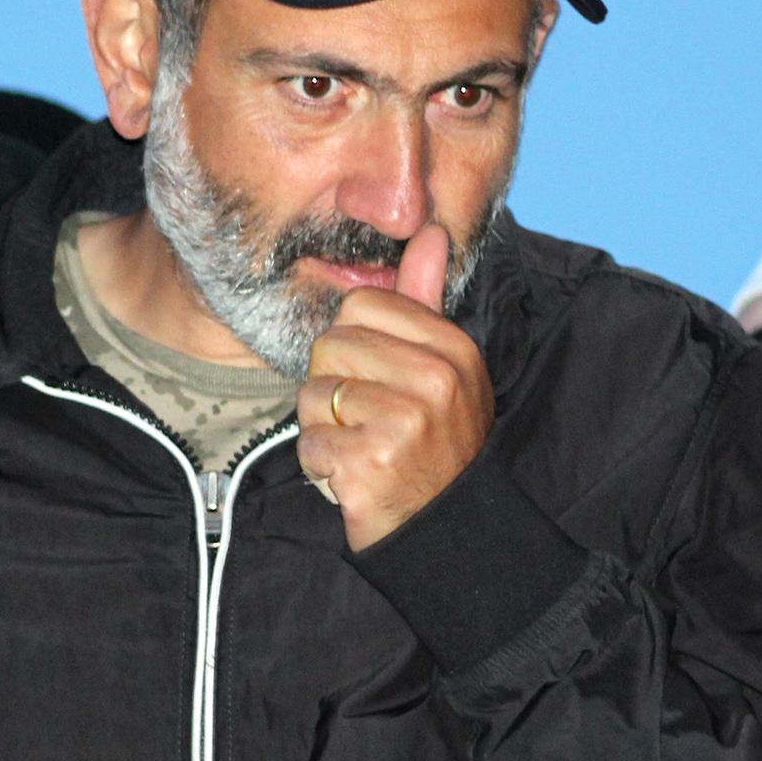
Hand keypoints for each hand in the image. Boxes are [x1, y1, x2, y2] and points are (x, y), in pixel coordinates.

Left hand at [297, 224, 492, 550]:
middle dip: (334, 386)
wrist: (445, 529)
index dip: (354, 345)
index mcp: (452, 349)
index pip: (361, 307)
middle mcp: (436, 380)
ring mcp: (406, 421)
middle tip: (369, 420)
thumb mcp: (444, 367)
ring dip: (324, 427)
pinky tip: (352, 474)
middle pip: (330, 346)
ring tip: (361, 446)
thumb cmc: (434, 441)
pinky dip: (320, 463)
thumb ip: (427, 299)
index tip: (381, 379)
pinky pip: (309, 440)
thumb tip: (430, 232)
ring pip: (313, 393)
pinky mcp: (372, 460)